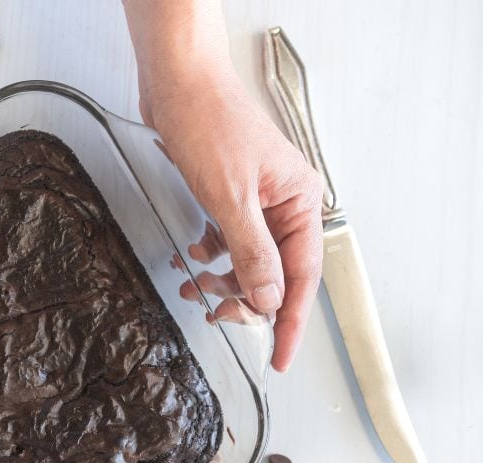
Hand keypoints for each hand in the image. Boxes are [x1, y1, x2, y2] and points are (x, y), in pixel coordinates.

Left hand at [145, 63, 323, 371]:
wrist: (180, 85)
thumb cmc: (210, 124)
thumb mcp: (230, 198)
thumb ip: (251, 253)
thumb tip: (267, 298)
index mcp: (300, 203)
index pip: (302, 278)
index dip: (288, 322)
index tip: (279, 357)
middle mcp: (286, 204)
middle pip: (275, 274)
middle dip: (245, 298)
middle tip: (217, 315)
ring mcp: (259, 201)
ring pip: (249, 261)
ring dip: (223, 279)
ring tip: (194, 285)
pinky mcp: (232, 197)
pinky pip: (230, 242)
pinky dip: (212, 256)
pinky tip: (194, 256)